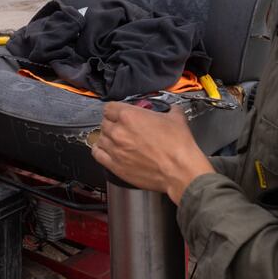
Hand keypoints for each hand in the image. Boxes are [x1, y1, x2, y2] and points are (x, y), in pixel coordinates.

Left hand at [91, 102, 214, 203]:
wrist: (180, 170)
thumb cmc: (178, 147)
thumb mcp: (176, 119)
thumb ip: (169, 110)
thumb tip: (171, 109)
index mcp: (129, 116)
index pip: (109, 107)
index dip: (115, 110)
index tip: (118, 113)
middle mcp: (118, 131)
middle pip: (104, 122)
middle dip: (113, 123)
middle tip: (122, 128)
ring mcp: (115, 149)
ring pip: (100, 137)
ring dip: (107, 137)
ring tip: (116, 140)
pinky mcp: (115, 166)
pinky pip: (97, 154)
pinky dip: (100, 151)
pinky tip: (106, 150)